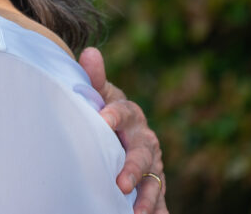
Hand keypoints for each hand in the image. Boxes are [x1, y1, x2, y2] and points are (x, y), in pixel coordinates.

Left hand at [79, 47, 167, 213]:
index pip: (124, 112)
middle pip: (142, 154)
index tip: (103, 120)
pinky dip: (159, 211)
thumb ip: (95, 78)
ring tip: (137, 213)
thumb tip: (90, 52)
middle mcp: (145, 140)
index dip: (114, 115)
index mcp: (130, 115)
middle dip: (133, 169)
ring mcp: (153, 164)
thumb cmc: (106, 110)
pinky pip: (160, 200)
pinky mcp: (154, 184)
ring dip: (147, 198)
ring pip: (154, 181)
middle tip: (121, 183)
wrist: (122, 128)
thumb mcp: (102, 94)